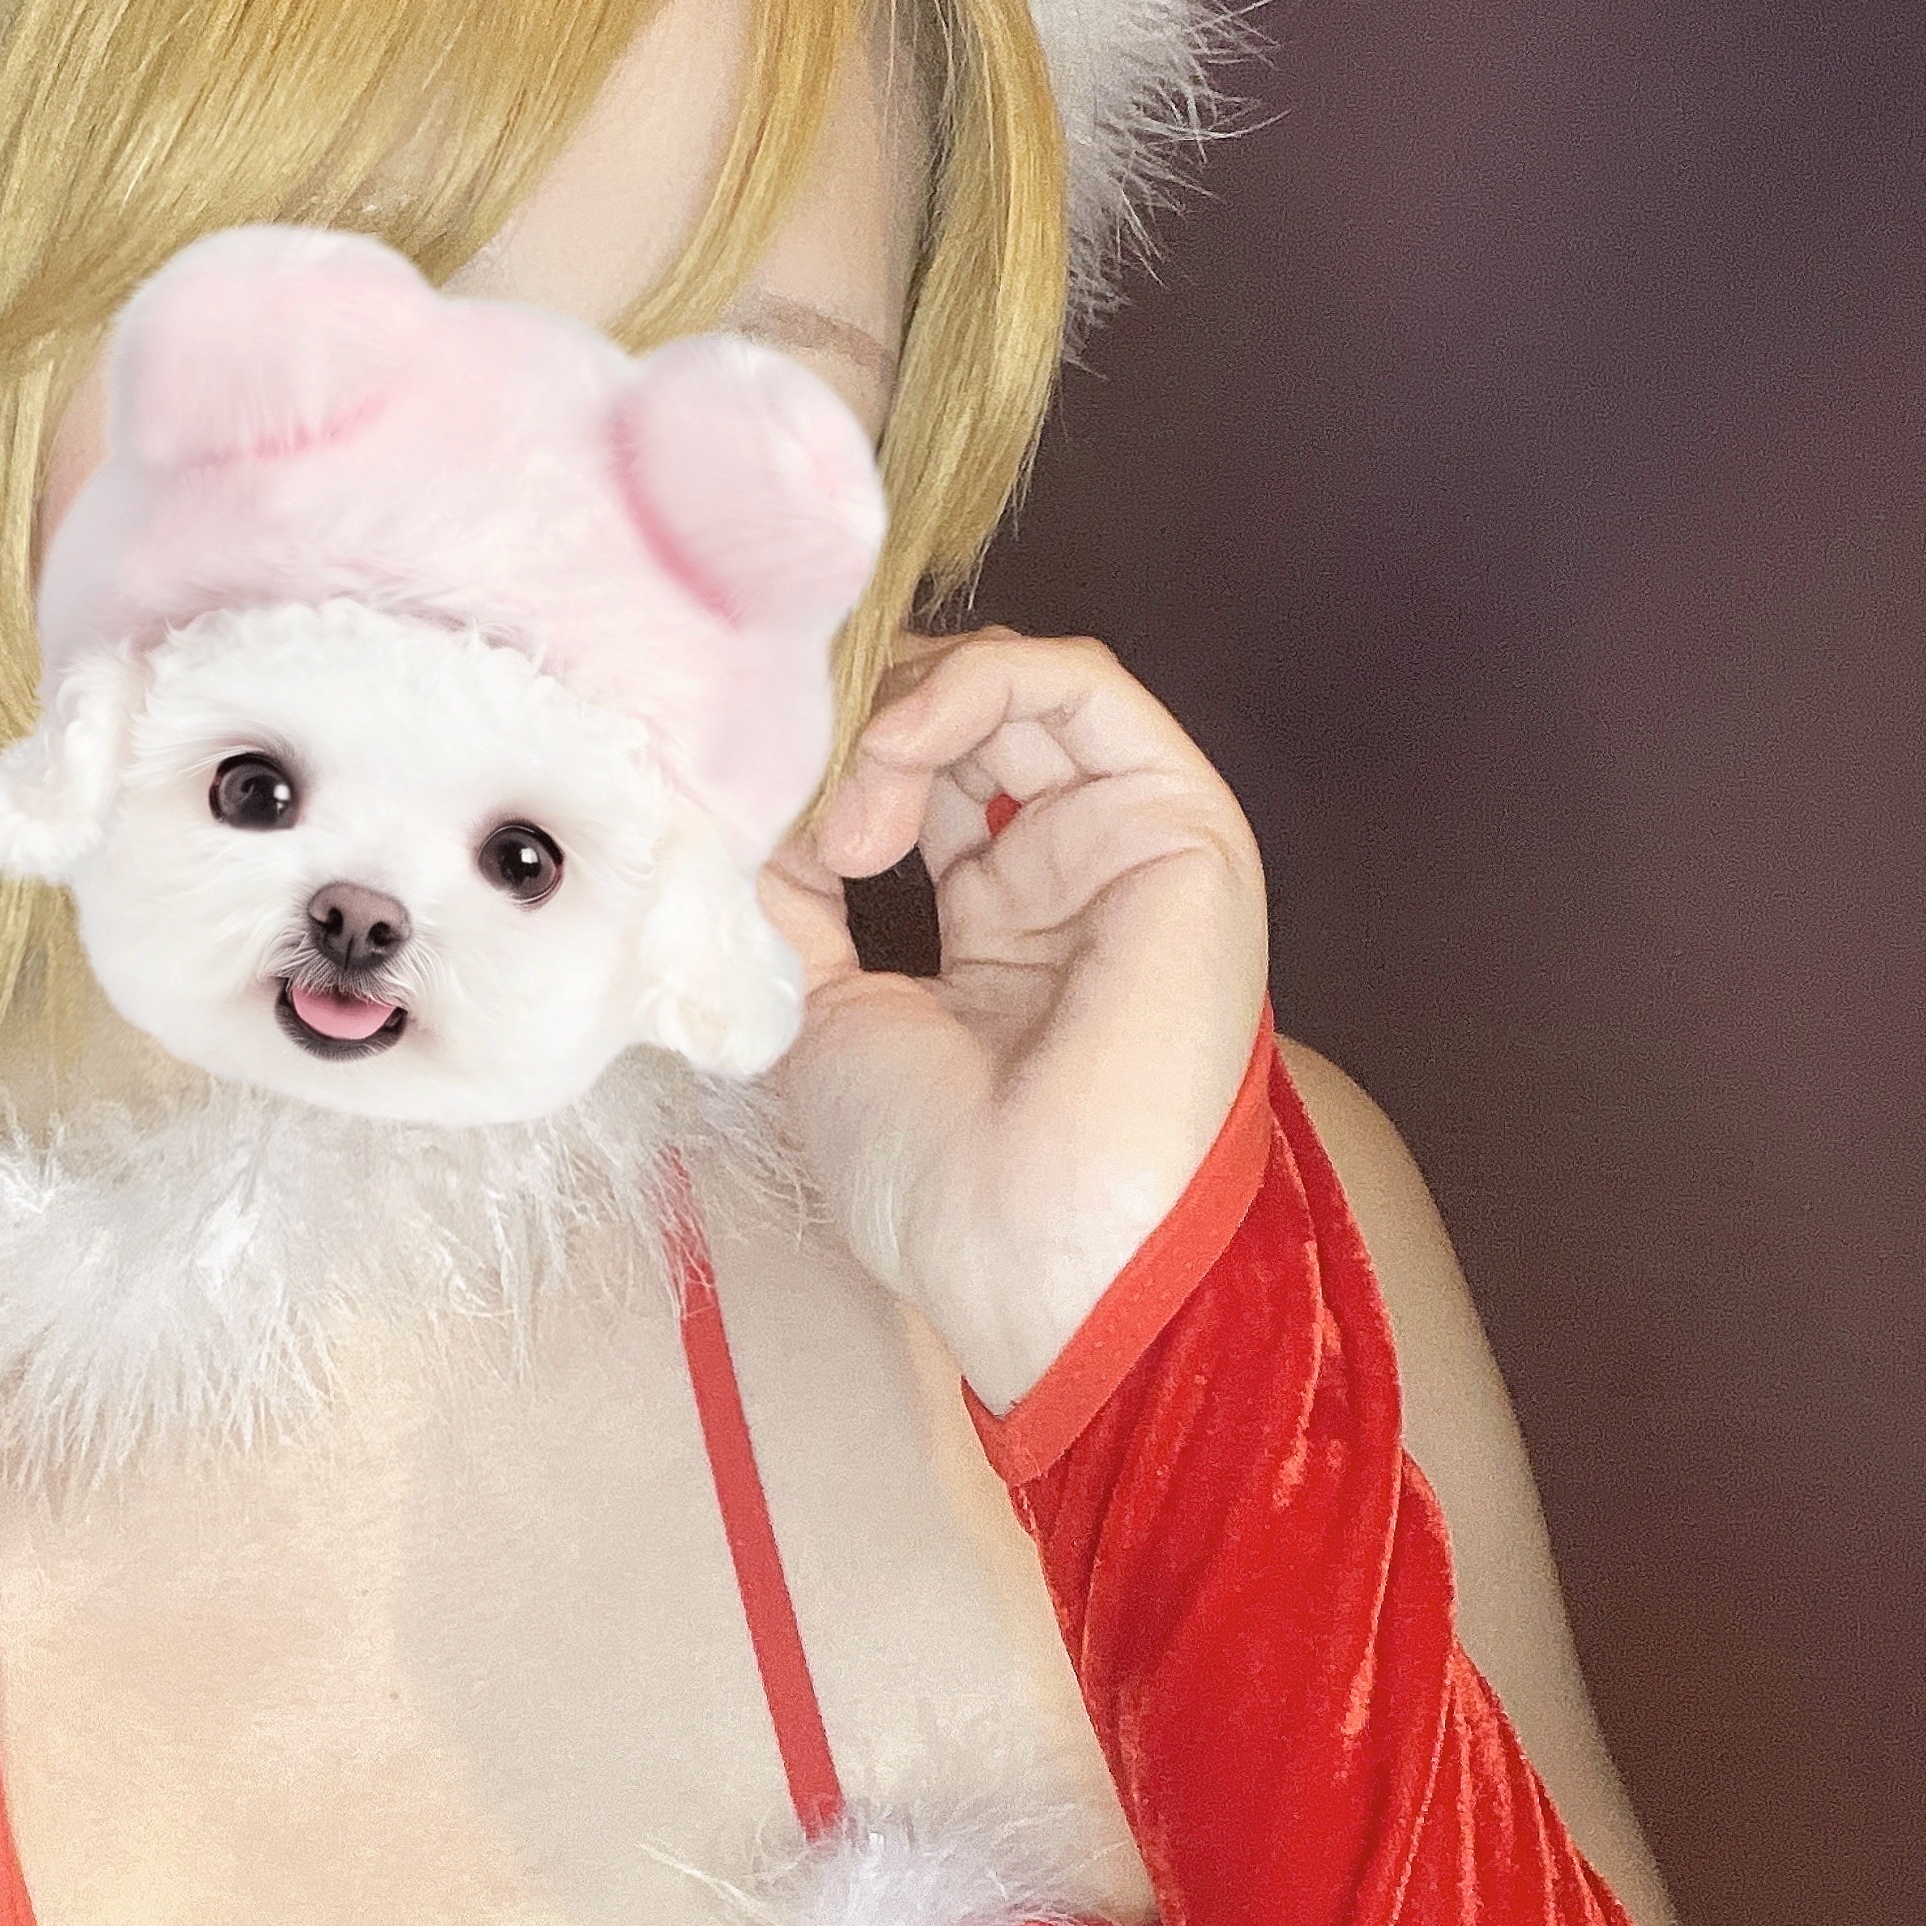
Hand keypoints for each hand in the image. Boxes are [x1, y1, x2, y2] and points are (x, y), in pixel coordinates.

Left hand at [758, 629, 1267, 1409]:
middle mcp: (1067, 878)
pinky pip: (1083, 686)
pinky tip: (897, 743)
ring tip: (849, 805)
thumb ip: (791, 900)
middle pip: (959, 723)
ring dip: (902, 711)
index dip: (825, 768)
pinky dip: (974, 680)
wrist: (1033, 1246)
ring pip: (1014, 689)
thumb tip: (754, 805)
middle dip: (855, 729)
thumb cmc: (935, 1175)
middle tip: (792, 793)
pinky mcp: (1178, 821)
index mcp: (998, 933)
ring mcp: (1125, 846)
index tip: (747, 811)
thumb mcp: (818, 1013)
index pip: (913, 783)